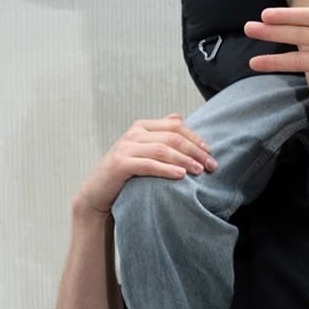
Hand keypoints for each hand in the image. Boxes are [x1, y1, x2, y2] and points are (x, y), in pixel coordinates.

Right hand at [74, 116, 215, 216]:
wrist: (97, 192)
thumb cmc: (126, 172)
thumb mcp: (143, 150)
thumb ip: (160, 133)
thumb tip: (180, 117)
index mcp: (142, 126)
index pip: (176, 125)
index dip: (196, 137)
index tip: (210, 152)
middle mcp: (134, 134)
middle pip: (172, 137)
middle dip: (195, 151)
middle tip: (211, 165)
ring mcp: (125, 148)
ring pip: (162, 149)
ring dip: (184, 160)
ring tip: (199, 171)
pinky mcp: (120, 164)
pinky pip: (148, 165)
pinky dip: (167, 169)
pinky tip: (181, 175)